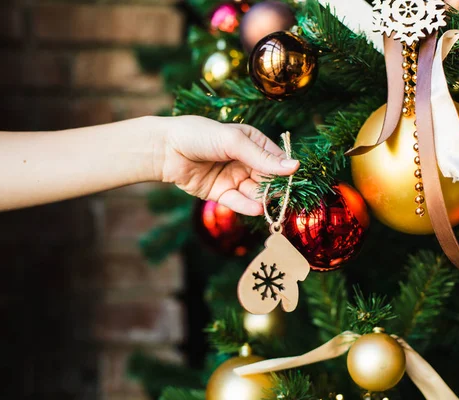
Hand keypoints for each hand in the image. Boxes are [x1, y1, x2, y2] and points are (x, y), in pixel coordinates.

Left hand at [152, 116, 298, 215]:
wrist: (164, 148)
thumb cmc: (199, 135)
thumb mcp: (233, 141)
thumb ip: (263, 157)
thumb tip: (294, 167)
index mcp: (252, 142)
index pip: (276, 159)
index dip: (285, 170)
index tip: (294, 180)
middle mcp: (245, 161)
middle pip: (267, 179)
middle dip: (275, 188)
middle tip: (283, 197)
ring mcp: (233, 178)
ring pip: (254, 192)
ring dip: (262, 199)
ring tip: (268, 204)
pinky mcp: (220, 194)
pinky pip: (238, 202)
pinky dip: (247, 206)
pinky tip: (257, 209)